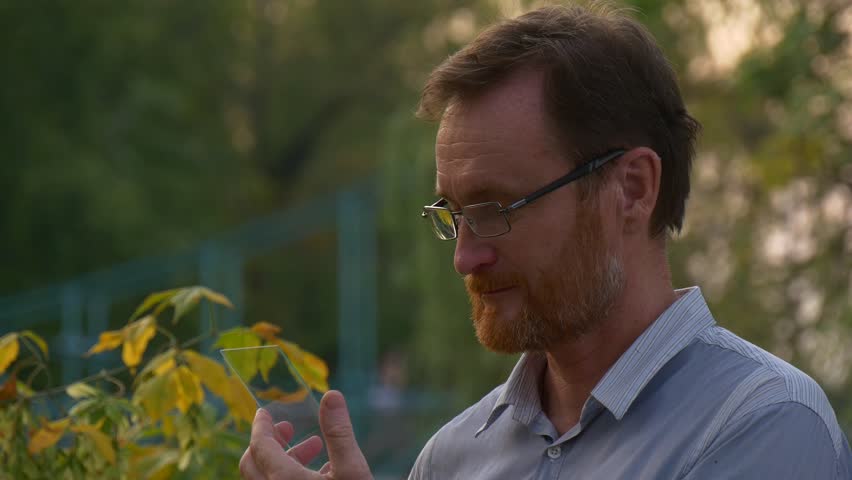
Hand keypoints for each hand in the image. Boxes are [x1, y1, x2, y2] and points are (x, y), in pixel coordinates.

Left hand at [239, 390, 372, 479]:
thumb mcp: (352, 469)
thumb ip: (339, 432)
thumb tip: (331, 395)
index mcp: (283, 479)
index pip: (259, 446)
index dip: (261, 426)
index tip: (264, 411)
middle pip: (252, 464)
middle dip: (268, 441)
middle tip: (288, 427)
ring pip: (265, 478)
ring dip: (282, 458)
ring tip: (314, 446)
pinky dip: (288, 475)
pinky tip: (320, 471)